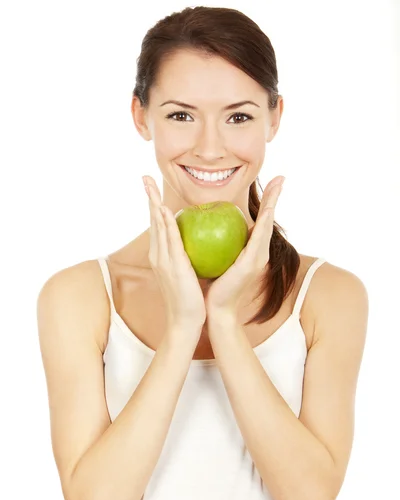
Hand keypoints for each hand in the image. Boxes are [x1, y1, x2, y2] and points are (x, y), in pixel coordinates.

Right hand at [144, 175, 206, 329]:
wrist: (186, 320)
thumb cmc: (191, 298)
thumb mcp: (188, 273)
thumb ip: (189, 258)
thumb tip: (200, 244)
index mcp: (161, 256)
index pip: (158, 226)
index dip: (155, 206)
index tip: (153, 188)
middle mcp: (158, 255)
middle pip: (153, 221)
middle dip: (148, 198)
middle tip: (144, 178)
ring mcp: (162, 260)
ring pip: (157, 226)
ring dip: (154, 204)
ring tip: (149, 186)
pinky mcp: (172, 265)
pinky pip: (169, 240)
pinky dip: (166, 224)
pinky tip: (166, 210)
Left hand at [204, 175, 284, 318]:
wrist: (216, 308)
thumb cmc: (214, 284)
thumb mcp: (219, 259)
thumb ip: (219, 243)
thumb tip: (209, 224)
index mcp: (253, 250)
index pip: (260, 221)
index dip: (267, 203)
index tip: (273, 183)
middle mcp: (260, 253)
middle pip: (268, 220)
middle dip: (275, 198)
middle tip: (281, 178)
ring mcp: (259, 258)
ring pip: (267, 225)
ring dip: (273, 205)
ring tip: (278, 186)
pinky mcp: (253, 264)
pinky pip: (258, 238)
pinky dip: (262, 222)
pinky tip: (264, 209)